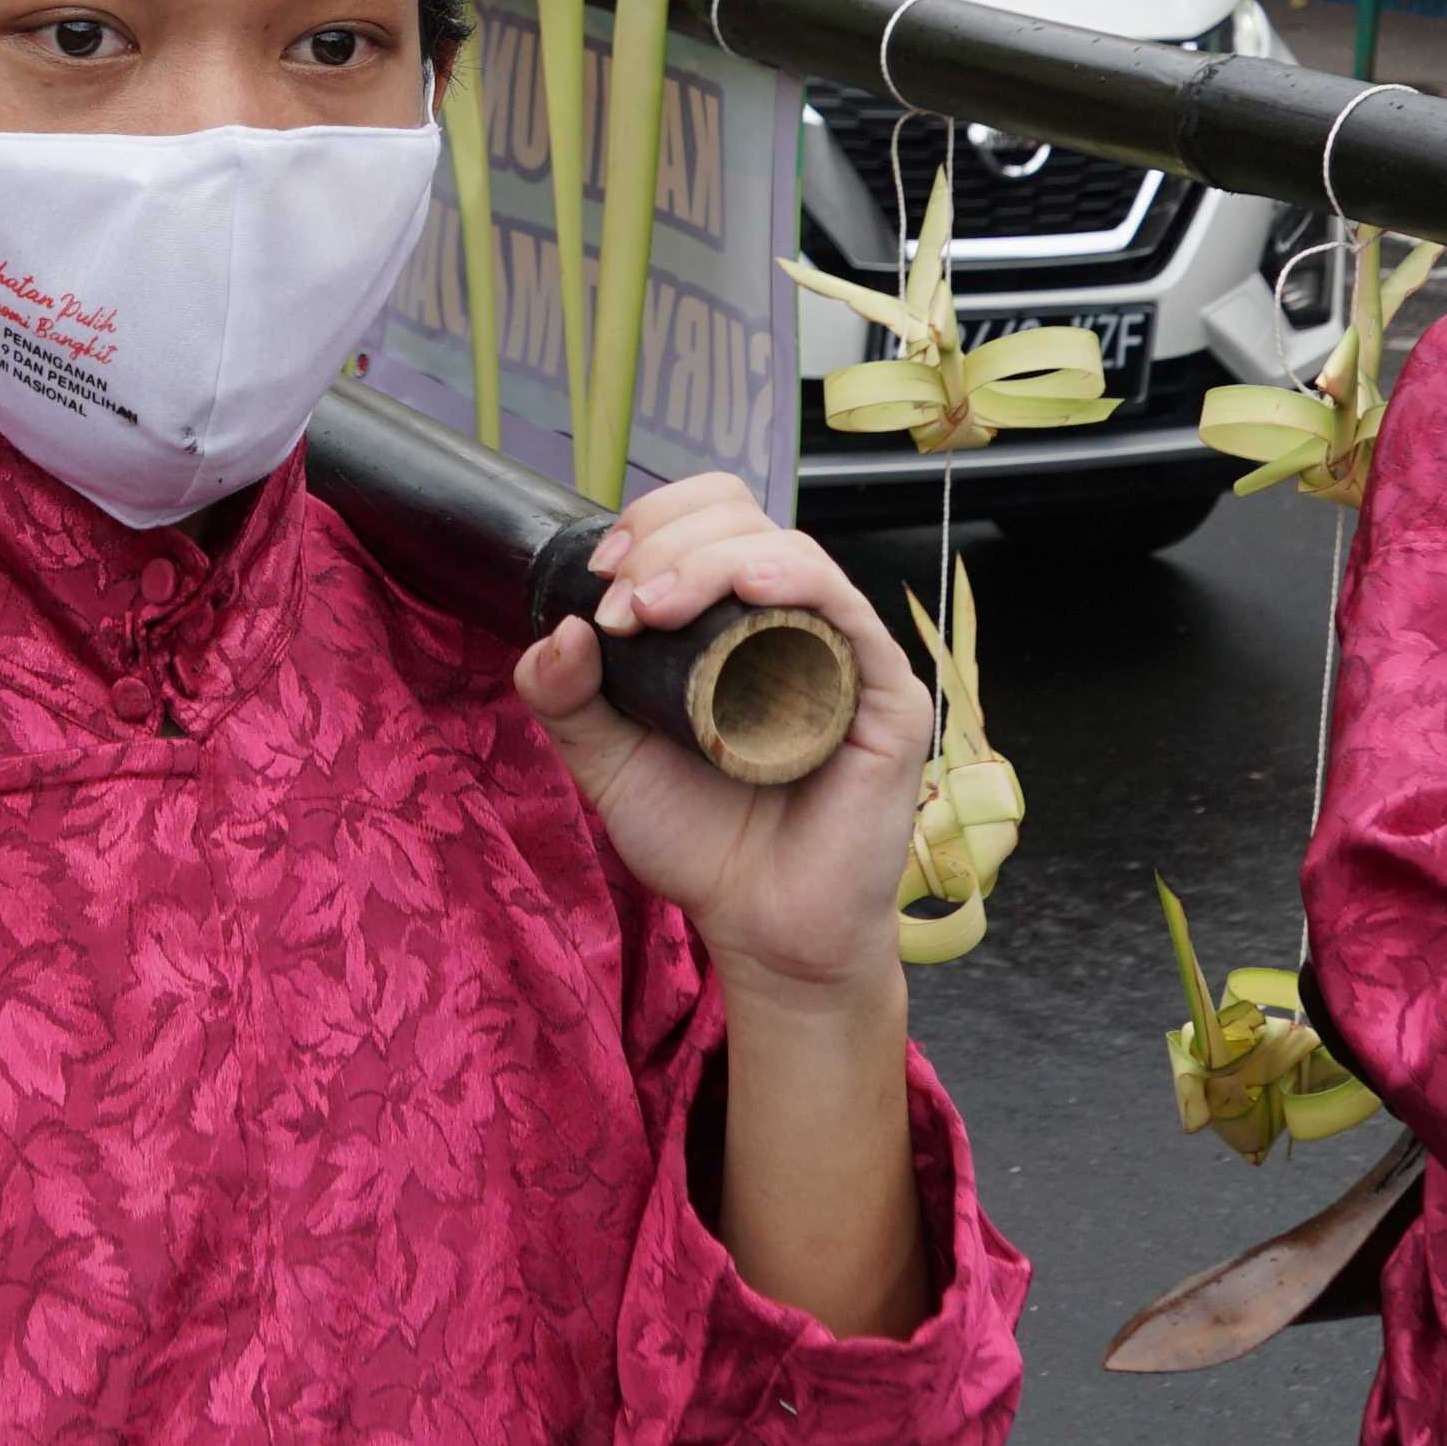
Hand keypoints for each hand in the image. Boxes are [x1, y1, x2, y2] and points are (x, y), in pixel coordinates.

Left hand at [512, 474, 933, 1014]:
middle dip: (666, 543)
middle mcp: (795, 620)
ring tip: (652, 607)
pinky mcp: (886, 692)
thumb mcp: (608, 761)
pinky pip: (845, 608)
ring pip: (787, 550)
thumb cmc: (700, 841)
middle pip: (742, 517)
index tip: (603, 578)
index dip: (653, 524)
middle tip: (622, 607)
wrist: (763, 928)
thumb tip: (560, 627)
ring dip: (708, 561)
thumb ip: (566, 698)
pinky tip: (747, 586)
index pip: (708, 521)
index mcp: (736, 618)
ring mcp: (845, 652)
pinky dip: (791, 579)